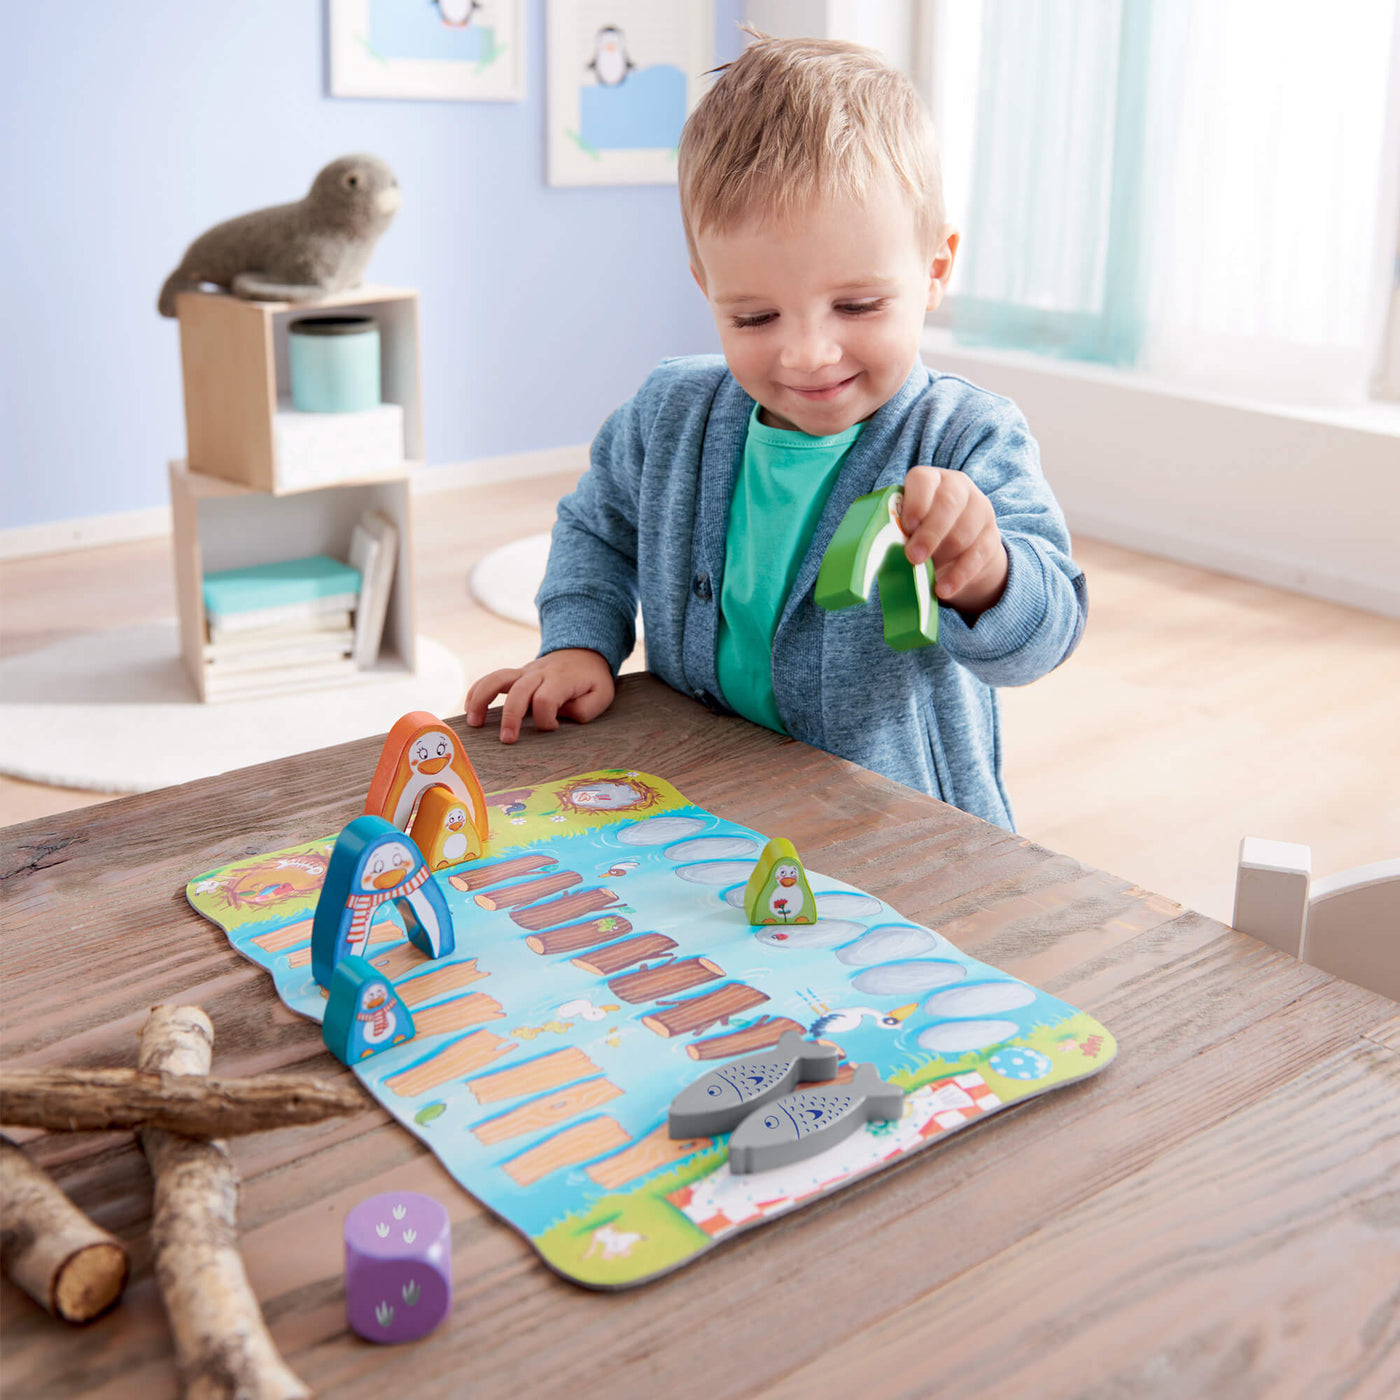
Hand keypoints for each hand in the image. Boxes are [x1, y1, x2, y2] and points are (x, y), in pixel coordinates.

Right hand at [464, 649, 615, 743]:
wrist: (583, 652)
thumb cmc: (591, 680)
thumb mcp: (602, 695)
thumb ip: (586, 709)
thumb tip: (561, 716)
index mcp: (561, 679)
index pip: (546, 699)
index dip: (546, 719)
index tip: (554, 728)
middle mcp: (539, 673)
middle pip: (519, 691)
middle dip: (511, 717)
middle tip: (507, 740)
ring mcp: (524, 672)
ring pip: (497, 679)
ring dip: (482, 699)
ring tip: (473, 723)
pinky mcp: (515, 675)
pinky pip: (491, 678)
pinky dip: (477, 691)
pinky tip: (469, 708)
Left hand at [900, 466, 1008, 615]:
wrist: (959, 550)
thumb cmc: (921, 534)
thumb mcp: (908, 527)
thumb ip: (896, 532)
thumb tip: (877, 554)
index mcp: (931, 480)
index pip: (924, 480)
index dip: (915, 502)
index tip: (906, 527)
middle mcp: (959, 488)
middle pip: (949, 504)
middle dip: (930, 533)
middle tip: (913, 558)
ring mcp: (979, 510)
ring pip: (965, 531)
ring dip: (943, 556)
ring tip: (927, 577)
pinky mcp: (992, 537)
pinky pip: (977, 555)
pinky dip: (959, 575)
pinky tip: (943, 589)